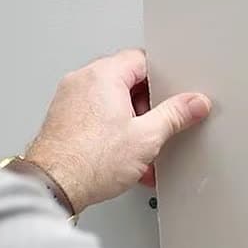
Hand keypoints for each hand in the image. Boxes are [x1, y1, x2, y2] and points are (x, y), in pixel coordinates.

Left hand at [24, 49, 210, 209]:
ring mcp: (69, 99)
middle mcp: (82, 81)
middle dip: (146, 106)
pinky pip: (95, 116)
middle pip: (126, 81)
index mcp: (103, 74)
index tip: (174, 97)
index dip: (164, 79)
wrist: (53, 186)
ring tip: (138, 148)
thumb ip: (175, 115)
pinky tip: (122, 156)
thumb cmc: (88, 162)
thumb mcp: (147, 137)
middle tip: (156, 127)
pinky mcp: (62, 119)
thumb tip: (194, 103)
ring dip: (130, 122)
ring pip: (111, 101)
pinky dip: (111, 131)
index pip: (142, 60)